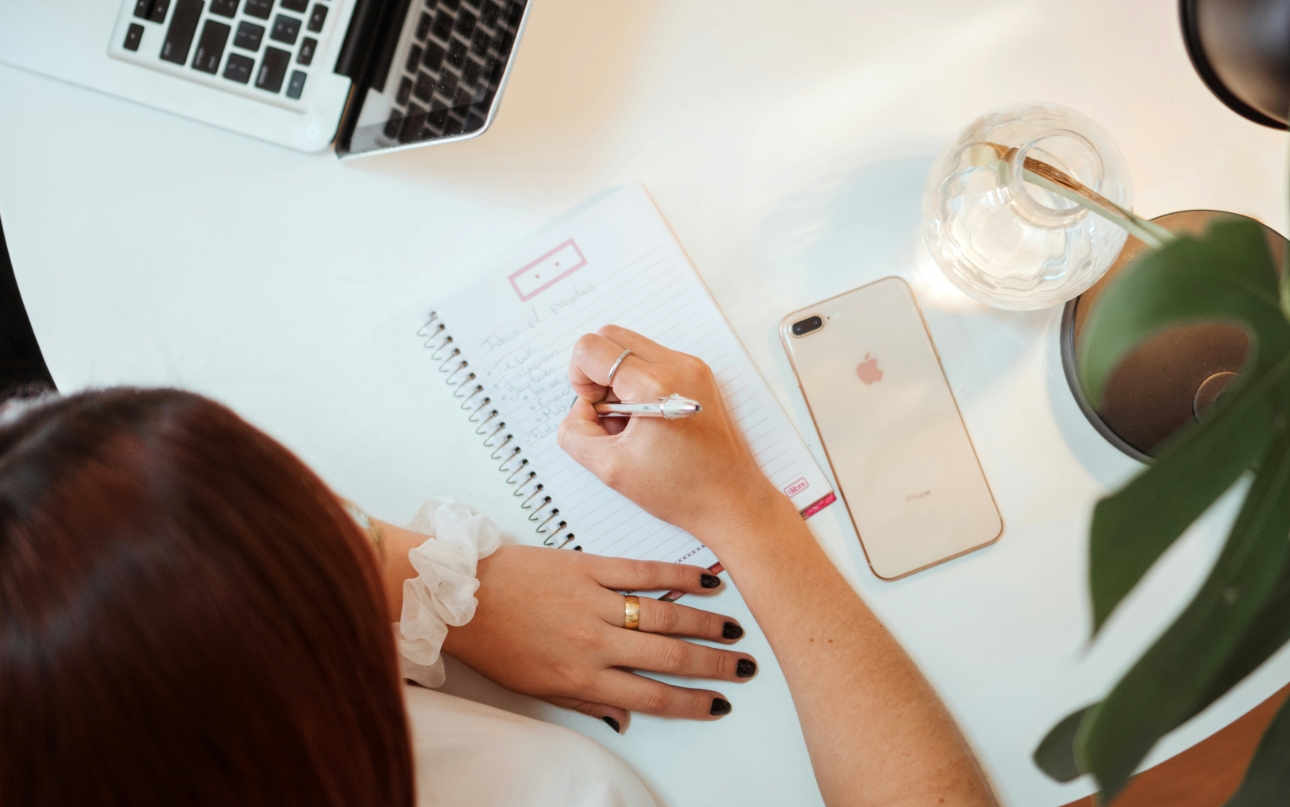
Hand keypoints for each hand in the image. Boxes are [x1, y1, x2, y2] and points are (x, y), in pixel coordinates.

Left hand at [441, 545, 755, 730]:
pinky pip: (643, 572)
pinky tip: (706, 580)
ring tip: (734, 631)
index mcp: (581, 678)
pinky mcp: (588, 566)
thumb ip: (587, 703)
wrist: (460, 595)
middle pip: (669, 659)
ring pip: (665, 617)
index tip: (719, 704)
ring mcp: (594, 602)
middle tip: (744, 667)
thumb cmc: (495, 642)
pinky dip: (679, 576)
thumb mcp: (536, 688)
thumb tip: (627, 719)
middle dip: (713, 666)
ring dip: (706, 625)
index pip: (652, 697)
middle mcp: (594, 642)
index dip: (692, 703)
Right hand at [557, 325, 784, 539]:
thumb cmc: (681, 490)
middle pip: (610, 336)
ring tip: (629, 421)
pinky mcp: (699, 374)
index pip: (592, 348)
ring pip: (631, 347)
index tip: (594, 410)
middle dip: (596, 372)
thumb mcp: (610, 468)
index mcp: (655, 385)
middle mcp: (677, 365)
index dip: (579, 379)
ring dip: (617, 378)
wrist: (731, 501)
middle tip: (607, 412)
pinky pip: (653, 360)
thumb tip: (579, 409)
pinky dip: (638, 382)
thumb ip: (575, 432)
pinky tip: (646, 419)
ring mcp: (692, 366)